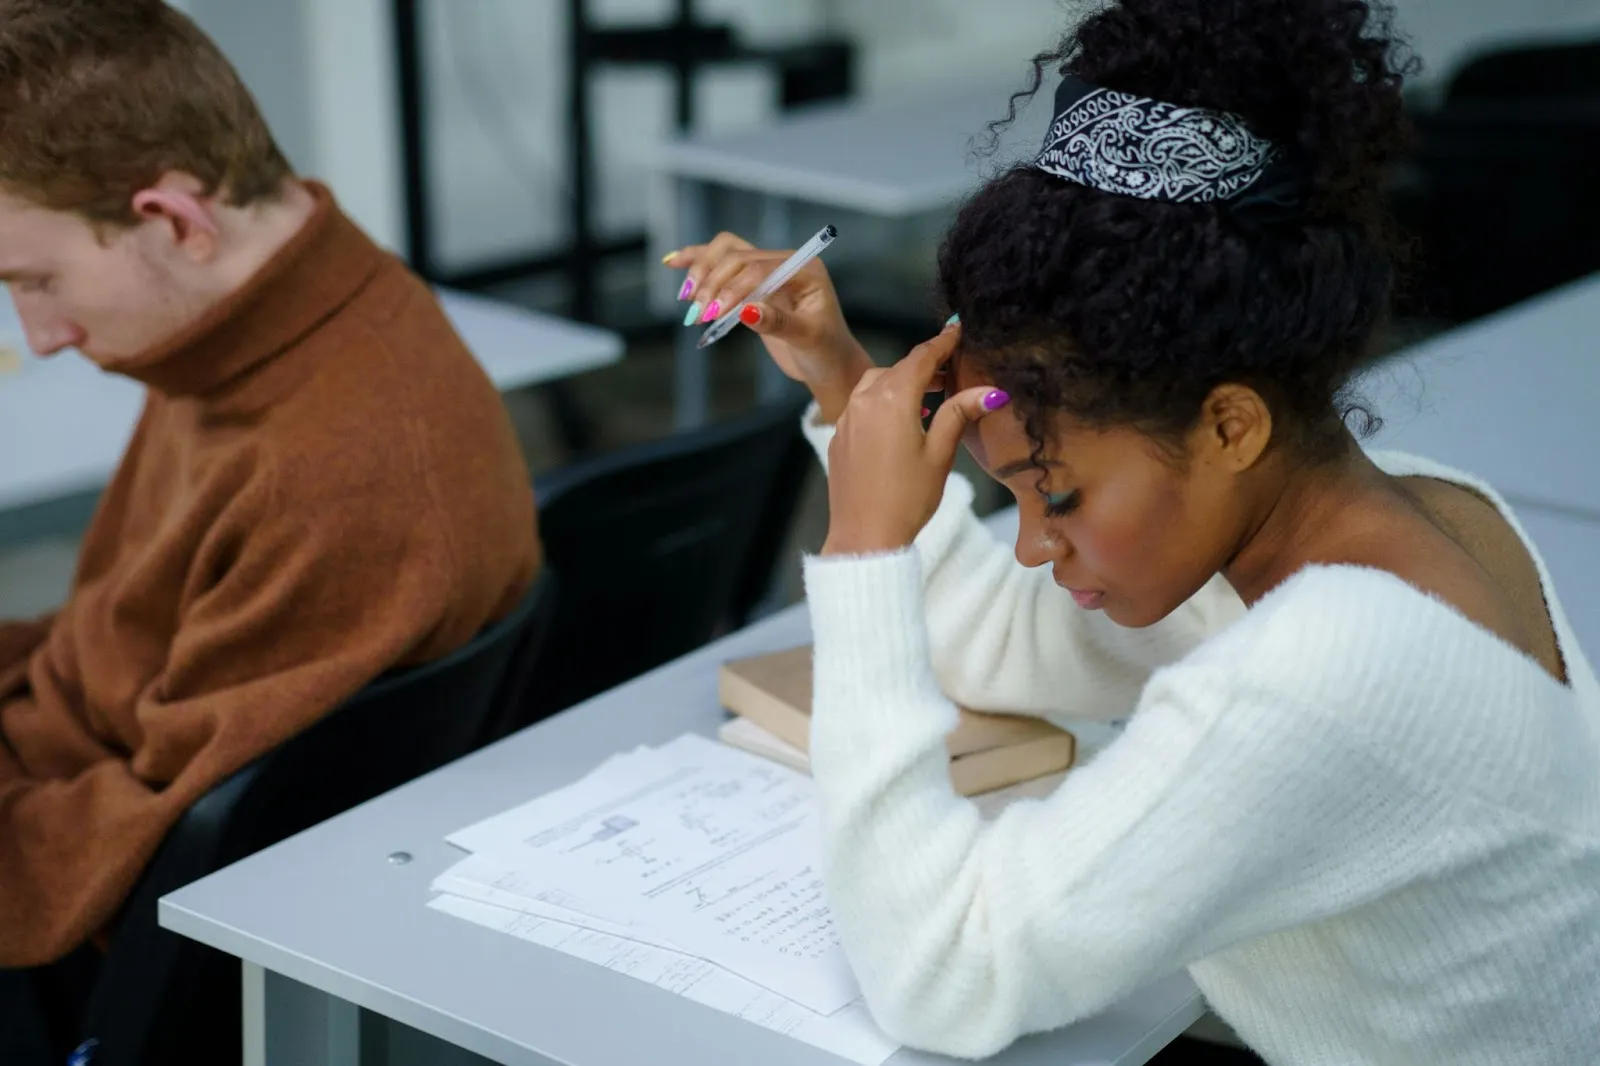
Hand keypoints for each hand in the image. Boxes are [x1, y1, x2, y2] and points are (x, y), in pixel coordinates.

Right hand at [664, 233, 871, 421]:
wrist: (829, 365)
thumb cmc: (825, 352)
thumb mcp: (806, 339)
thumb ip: (778, 322)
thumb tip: (747, 311)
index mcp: (805, 270)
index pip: (759, 268)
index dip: (732, 288)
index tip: (712, 313)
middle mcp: (786, 263)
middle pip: (737, 257)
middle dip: (713, 284)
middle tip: (697, 315)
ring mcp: (768, 270)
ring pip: (726, 254)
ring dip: (702, 271)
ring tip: (687, 299)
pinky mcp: (753, 283)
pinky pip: (724, 263)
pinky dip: (699, 262)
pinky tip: (673, 263)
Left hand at [821, 324, 1009, 555]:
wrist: (863, 537)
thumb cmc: (907, 498)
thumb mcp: (940, 454)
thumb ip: (959, 414)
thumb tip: (991, 391)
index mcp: (892, 399)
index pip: (921, 358)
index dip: (942, 342)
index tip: (958, 328)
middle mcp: (864, 400)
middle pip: (898, 368)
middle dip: (925, 365)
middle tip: (951, 371)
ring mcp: (847, 418)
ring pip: (876, 383)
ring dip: (902, 382)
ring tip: (928, 397)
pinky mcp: (839, 436)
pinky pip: (861, 404)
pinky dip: (882, 400)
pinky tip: (900, 421)